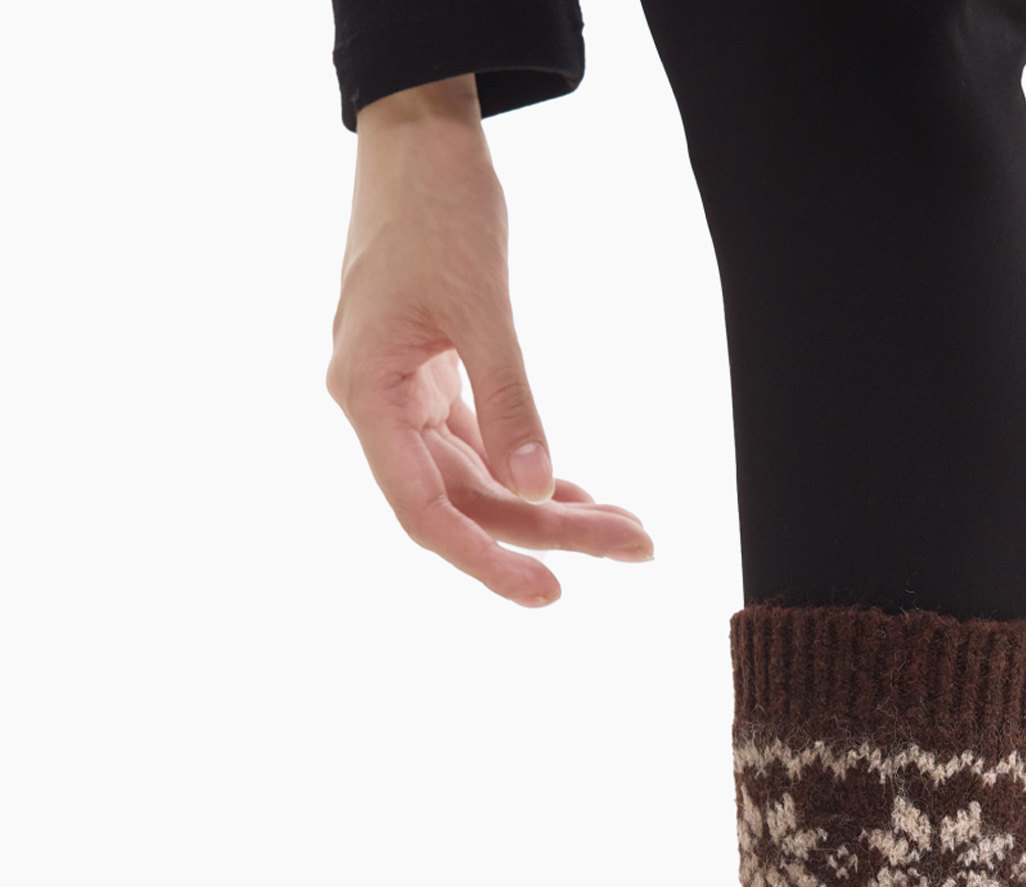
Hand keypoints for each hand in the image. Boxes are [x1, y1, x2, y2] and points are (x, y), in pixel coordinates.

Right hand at [328, 78, 651, 604]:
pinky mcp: (434, 381)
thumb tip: (535, 486)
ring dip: (553, 506)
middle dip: (552, 530)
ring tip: (630, 529)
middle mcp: (381, 409)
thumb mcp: (481, 303)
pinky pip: (484, 447)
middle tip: (636, 546)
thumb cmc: (436, 205)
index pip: (425, 511)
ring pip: (481, 480)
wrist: (417, 136)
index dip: (485, 560)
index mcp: (368, 396)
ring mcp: (406, 398)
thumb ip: (509, 398)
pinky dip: (534, 470)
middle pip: (467, 502)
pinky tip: (585, 496)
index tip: (549, 590)